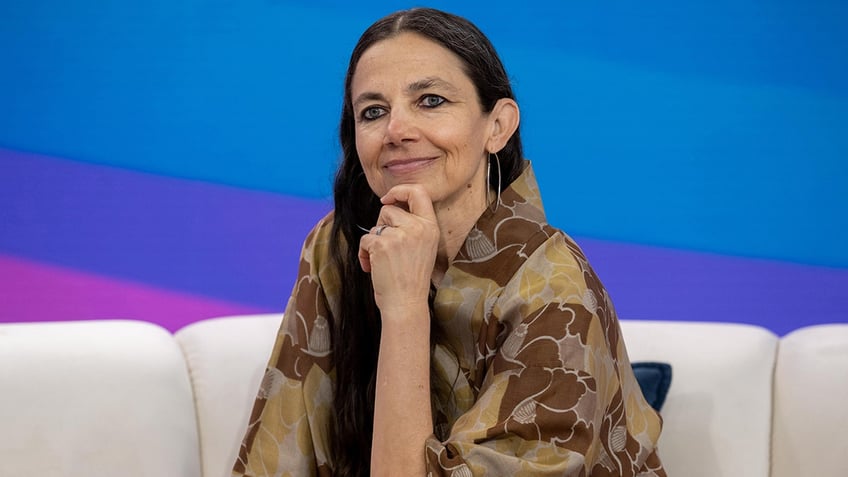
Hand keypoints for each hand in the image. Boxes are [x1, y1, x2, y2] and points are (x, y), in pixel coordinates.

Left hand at [358, 184, 439, 315]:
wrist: (406, 303)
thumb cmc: (412, 278)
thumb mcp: (424, 246)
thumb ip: (414, 226)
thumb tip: (391, 205)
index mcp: (431, 227)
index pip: (419, 192)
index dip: (400, 190)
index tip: (388, 198)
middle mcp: (418, 228)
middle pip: (389, 209)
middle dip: (382, 225)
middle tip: (387, 246)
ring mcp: (400, 235)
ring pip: (376, 225)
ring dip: (373, 242)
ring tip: (381, 260)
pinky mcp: (382, 244)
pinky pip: (365, 239)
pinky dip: (364, 253)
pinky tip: (372, 267)